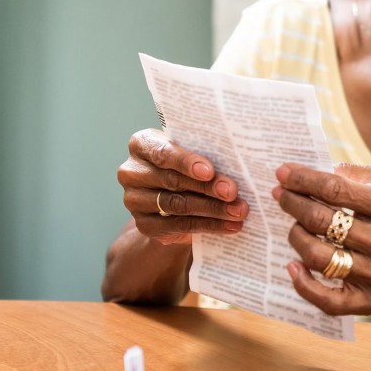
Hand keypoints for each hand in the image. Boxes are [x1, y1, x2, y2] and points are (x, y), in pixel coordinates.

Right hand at [116, 129, 246, 244]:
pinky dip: (209, 226)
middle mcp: (132, 171)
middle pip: (173, 180)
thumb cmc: (187, 166)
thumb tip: (237, 167)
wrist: (171, 201)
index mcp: (142, 144)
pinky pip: (179, 226)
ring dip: (213, 209)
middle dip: (207, 187)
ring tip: (238, 211)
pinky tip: (230, 225)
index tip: (209, 171)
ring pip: (178, 205)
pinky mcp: (144, 225)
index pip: (162, 152)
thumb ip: (204, 155)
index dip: (186, 162)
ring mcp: (134, 200)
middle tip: (232, 192)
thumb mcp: (191, 154)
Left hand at [275, 163, 370, 315]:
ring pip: (319, 256)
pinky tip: (293, 267)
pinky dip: (304, 284)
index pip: (336, 190)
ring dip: (296, 237)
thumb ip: (362, 175)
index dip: (303, 180)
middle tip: (280, 195)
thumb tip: (323, 171)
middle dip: (293, 203)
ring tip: (293, 226)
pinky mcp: (370, 301)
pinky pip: (328, 300)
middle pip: (322, 221)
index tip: (283, 172)